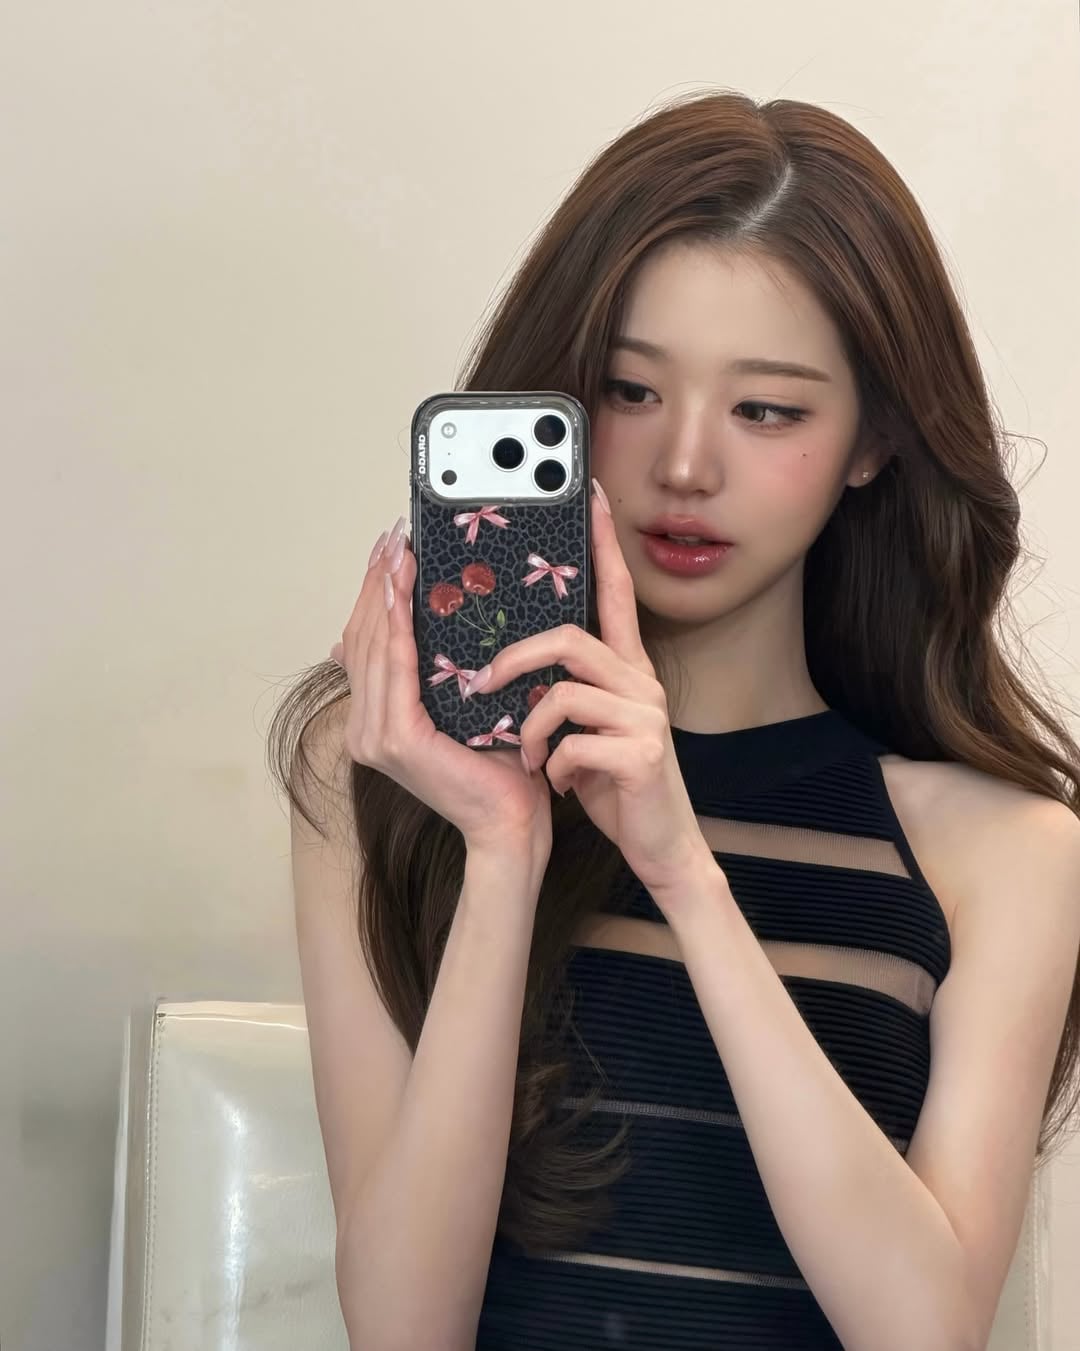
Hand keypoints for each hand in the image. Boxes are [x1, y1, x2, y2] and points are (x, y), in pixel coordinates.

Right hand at [329, 517, 552, 876]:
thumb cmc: (500, 765)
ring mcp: (373, 737)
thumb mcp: (465, 704)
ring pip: (375, 647)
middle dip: (377, 582)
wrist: (512, 819)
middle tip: (392, 536)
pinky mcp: (394, 740)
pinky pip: (395, 669)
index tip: (388, 550)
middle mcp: (365, 728)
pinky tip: (401, 593)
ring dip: (384, 593)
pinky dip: (397, 627)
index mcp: (376, 720)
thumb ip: (438, 671)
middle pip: (365, 638)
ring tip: (396, 551)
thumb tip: (428, 626)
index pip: (368, 643)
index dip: (373, 593)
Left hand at [465, 483, 718, 903]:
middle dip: (516, 660)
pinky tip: (560, 785)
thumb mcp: (582, 727)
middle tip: (482, 684)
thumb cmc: (614, 781)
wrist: (661, 844)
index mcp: (624, 670)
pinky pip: (574, 744)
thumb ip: (556, 691)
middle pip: (570, 638)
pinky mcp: (642, 755)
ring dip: (529, 730)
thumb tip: (498, 667)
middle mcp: (640, 683)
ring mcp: (645, 717)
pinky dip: (553, 767)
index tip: (588, 493)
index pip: (614, 591)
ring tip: (527, 758)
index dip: (602, 543)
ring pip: (564, 693)